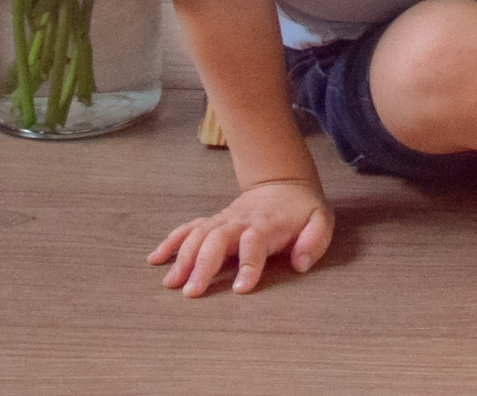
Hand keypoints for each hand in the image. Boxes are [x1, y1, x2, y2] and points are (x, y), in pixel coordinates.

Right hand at [148, 178, 332, 296]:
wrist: (283, 183)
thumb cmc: (302, 210)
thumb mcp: (321, 221)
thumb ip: (314, 241)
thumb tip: (301, 263)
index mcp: (267, 224)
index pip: (255, 243)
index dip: (249, 265)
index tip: (241, 289)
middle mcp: (240, 221)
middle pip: (217, 240)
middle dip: (203, 265)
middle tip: (192, 292)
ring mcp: (223, 220)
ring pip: (198, 235)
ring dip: (183, 258)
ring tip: (171, 283)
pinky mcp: (213, 221)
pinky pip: (188, 228)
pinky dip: (171, 241)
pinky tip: (155, 259)